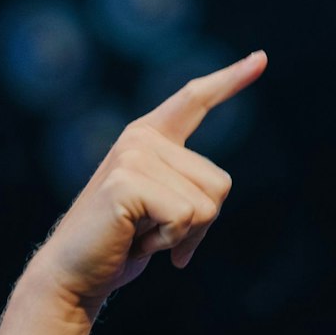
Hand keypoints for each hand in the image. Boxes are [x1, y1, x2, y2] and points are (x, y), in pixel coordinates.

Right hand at [27, 50, 265, 315]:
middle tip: (153, 233)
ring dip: (184, 235)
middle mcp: (141, 138)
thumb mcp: (164, 210)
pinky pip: (186, 218)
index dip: (231, 79)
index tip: (261, 58)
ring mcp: (132, 156)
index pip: (195, 99)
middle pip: (220, 183)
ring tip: (141, 235)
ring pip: (208, 205)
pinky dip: (170, 242)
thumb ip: (187, 188)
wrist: (74, 276)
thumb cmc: (122, 245)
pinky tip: (136, 242)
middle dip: (200, 224)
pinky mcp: (126, 182)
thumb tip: (215, 193)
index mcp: (150, 137)